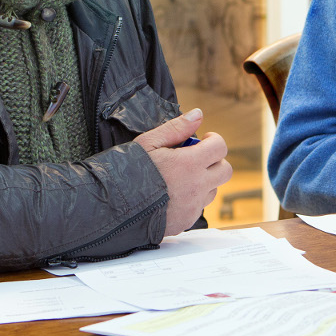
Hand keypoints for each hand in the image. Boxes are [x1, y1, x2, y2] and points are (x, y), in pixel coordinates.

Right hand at [138, 109, 231, 234]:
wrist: (110, 207)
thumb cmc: (127, 171)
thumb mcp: (148, 142)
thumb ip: (176, 128)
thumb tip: (198, 114)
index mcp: (189, 164)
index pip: (220, 148)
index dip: (214, 140)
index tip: (204, 140)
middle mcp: (196, 187)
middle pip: (225, 171)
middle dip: (214, 161)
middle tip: (196, 158)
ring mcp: (192, 207)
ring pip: (213, 190)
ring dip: (204, 181)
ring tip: (180, 177)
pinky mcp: (186, 221)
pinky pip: (198, 207)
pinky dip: (192, 199)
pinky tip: (172, 194)